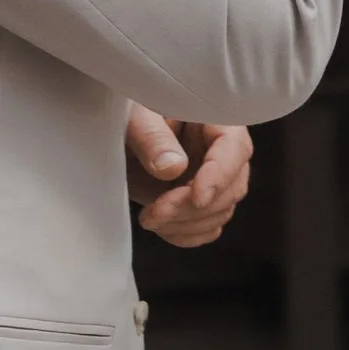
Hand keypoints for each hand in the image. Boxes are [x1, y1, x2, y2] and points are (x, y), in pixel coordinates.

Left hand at [124, 104, 253, 248]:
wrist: (114, 138)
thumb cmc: (127, 115)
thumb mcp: (134, 118)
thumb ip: (152, 137)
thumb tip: (173, 167)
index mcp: (214, 118)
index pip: (234, 147)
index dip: (220, 174)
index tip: (196, 197)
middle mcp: (221, 149)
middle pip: (232, 186)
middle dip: (193, 206)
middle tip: (155, 211)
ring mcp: (214, 178)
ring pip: (221, 211)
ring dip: (186, 223)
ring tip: (149, 217)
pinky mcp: (202, 201)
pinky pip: (209, 227)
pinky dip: (186, 234)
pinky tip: (161, 227)